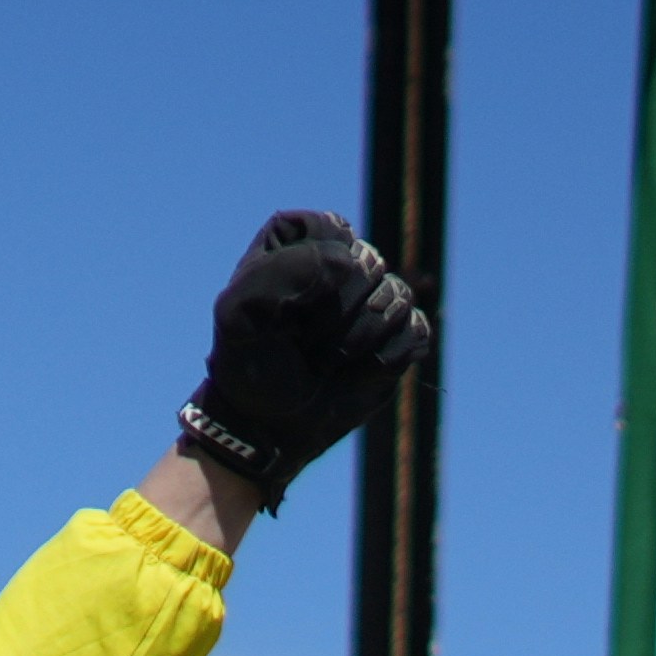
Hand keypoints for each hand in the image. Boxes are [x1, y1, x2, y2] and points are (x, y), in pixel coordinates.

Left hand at [180, 206, 425, 509]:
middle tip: (302, 343)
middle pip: (370, 263)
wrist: (266, 425)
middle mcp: (340, 260)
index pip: (331, 231)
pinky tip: (351, 375)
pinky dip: (382, 362)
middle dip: (335, 315)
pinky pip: (416, 332)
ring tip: (324, 362)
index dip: (312, 274)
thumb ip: (283, 272)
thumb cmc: (248, 366)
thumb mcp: (239, 314)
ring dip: (356, 343)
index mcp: (298, 240)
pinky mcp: (400, 332)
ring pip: (397, 298)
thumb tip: (353, 264)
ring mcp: (375, 295)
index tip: (284, 309)